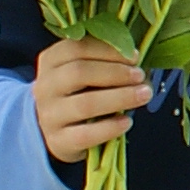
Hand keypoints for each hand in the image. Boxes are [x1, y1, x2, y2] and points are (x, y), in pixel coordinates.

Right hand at [32, 38, 150, 164]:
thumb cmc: (79, 93)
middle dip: (116, 73)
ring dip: (120, 97)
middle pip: (78, 73)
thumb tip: (135, 59)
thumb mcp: (84, 71)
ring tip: (144, 94)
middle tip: (140, 76)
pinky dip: (110, 127)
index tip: (135, 56)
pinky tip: (127, 122)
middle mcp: (45, 87)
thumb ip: (104, 61)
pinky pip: (85, 134)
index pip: (75, 49)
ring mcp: (49, 115)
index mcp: (50, 62)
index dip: (108, 51)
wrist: (56, 130)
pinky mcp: (58, 141)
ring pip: (85, 104)